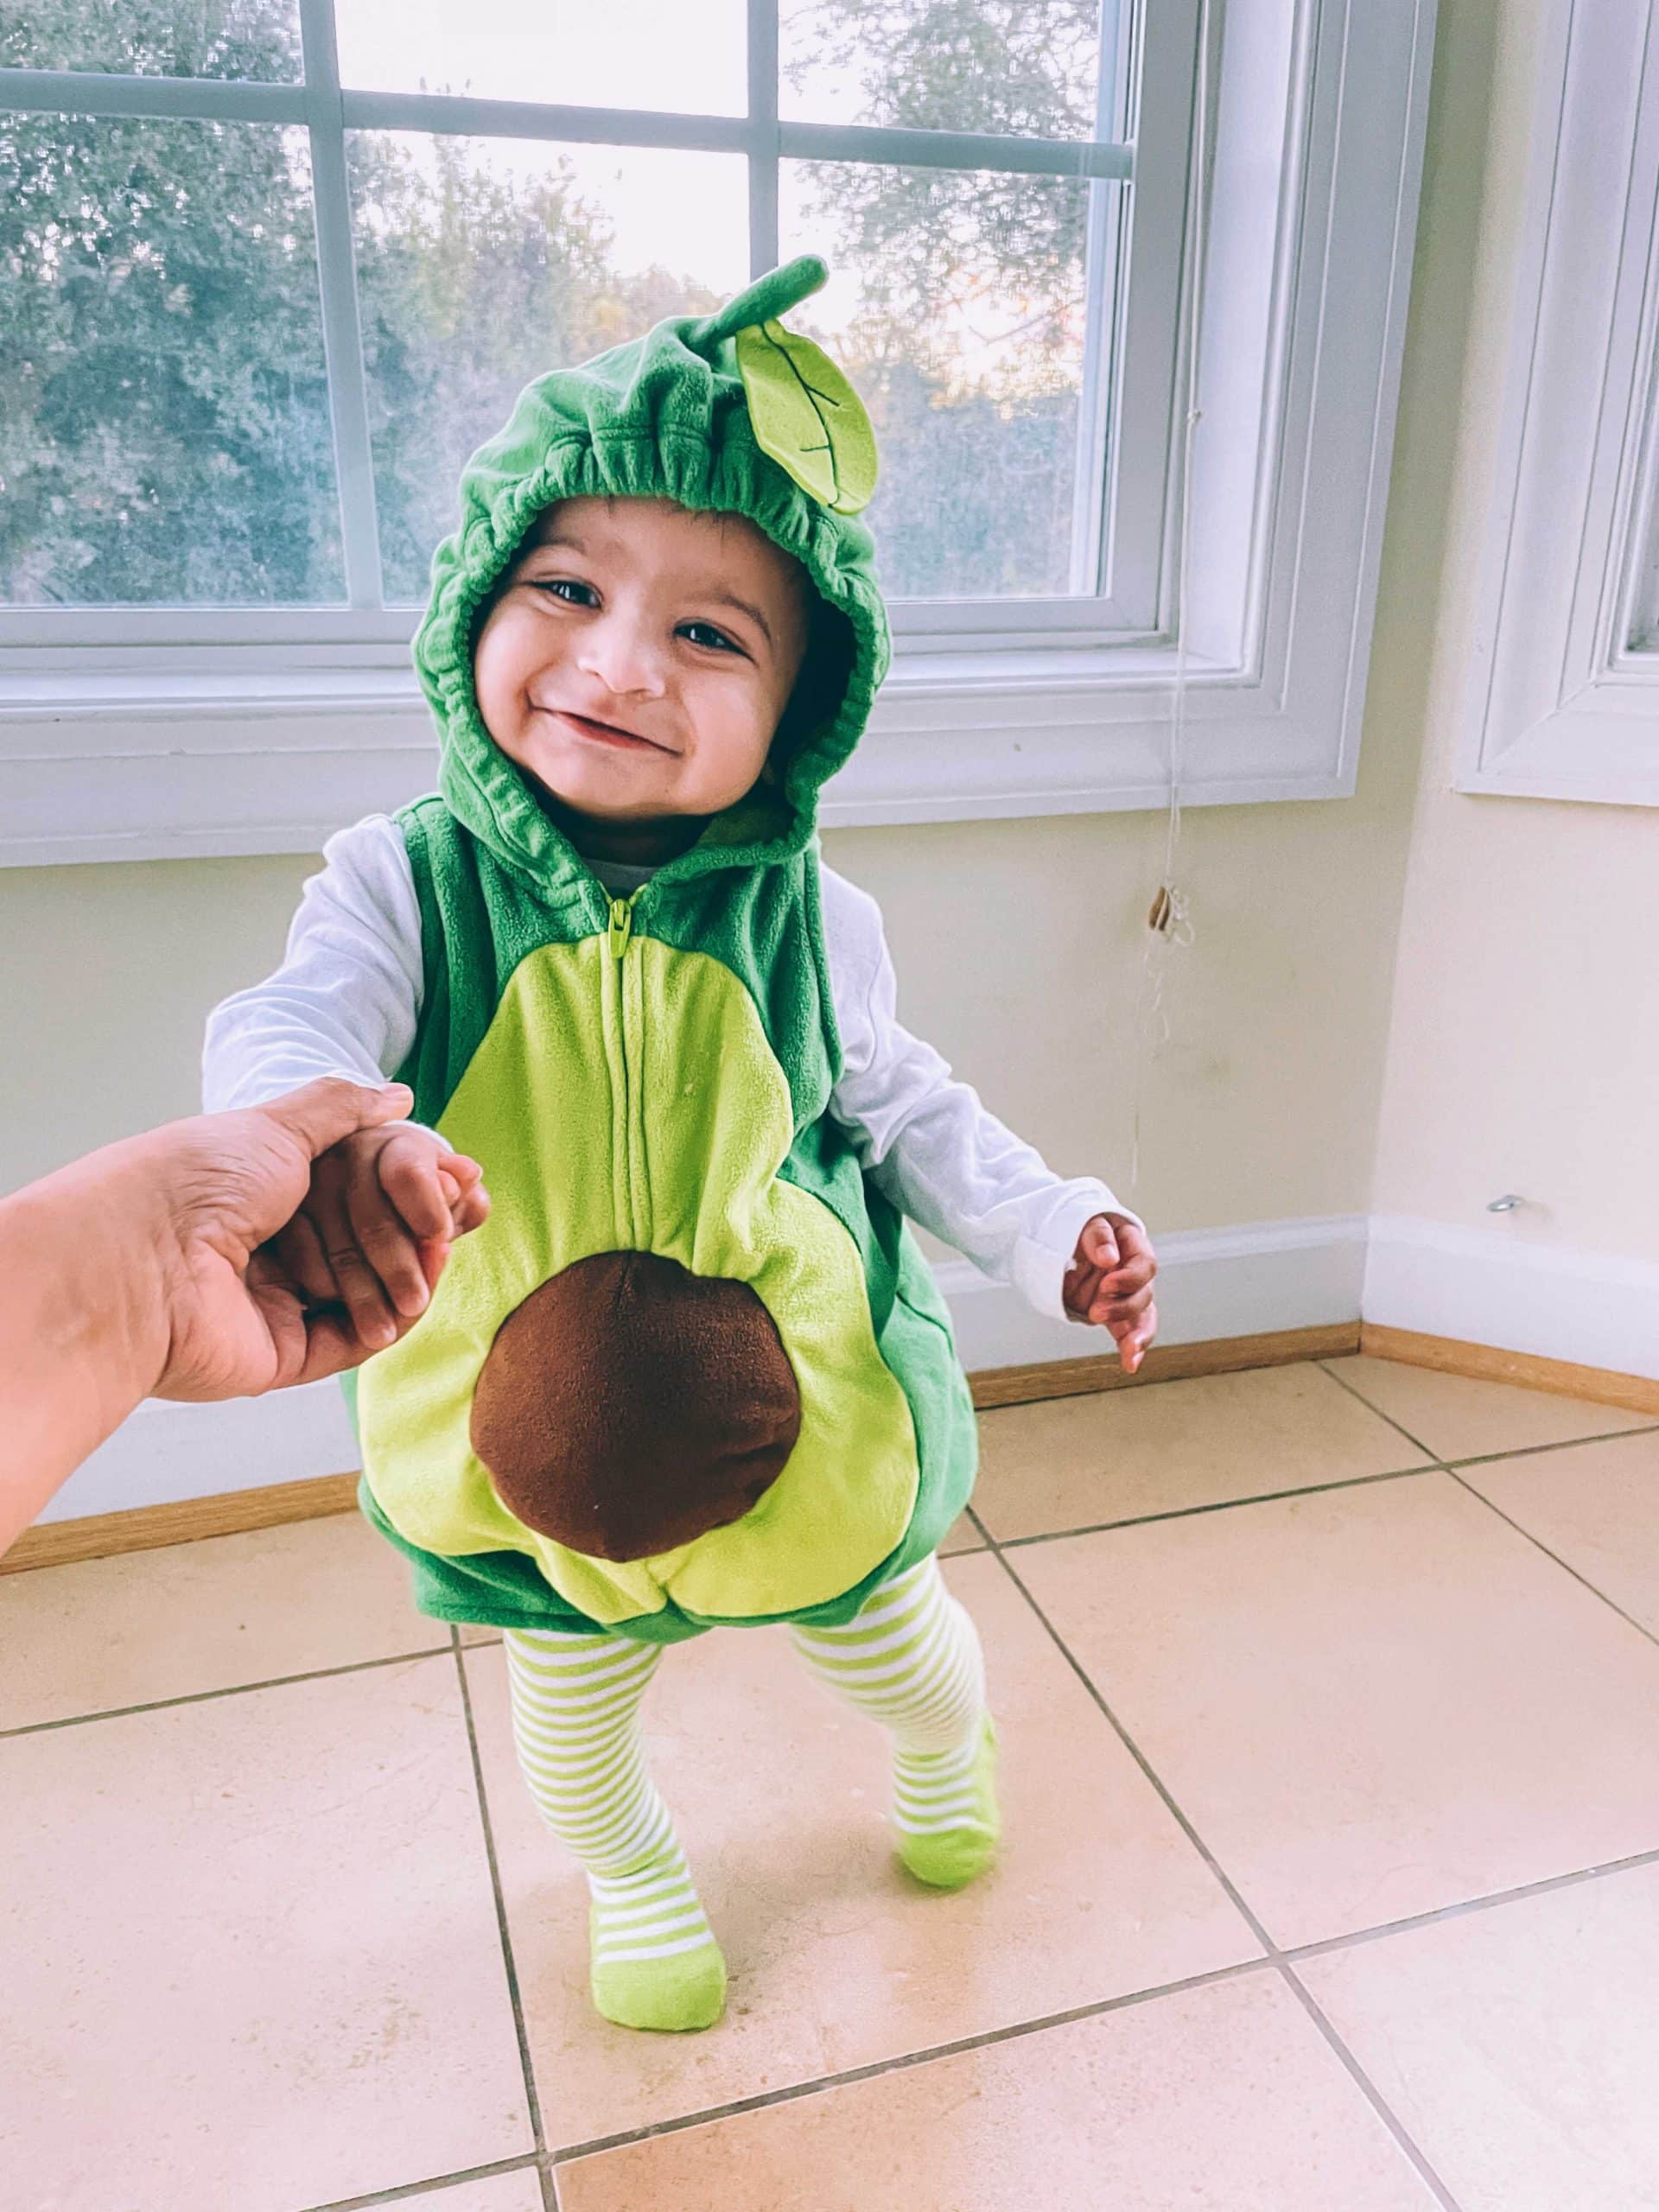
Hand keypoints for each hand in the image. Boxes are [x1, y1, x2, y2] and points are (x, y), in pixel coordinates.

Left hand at [151, 1081, 485, 1401]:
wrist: (140, 1259)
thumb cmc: (197, 1181)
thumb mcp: (277, 1126)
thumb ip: (342, 1110)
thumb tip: (398, 1095)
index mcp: (266, 1189)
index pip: (357, 1189)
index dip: (408, 1186)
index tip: (457, 1178)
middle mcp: (270, 1245)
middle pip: (367, 1241)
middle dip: (417, 1233)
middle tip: (459, 1221)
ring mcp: (276, 1302)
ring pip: (366, 1291)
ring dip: (409, 1275)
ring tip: (437, 1258)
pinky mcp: (282, 1355)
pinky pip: (350, 1341)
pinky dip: (390, 1322)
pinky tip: (416, 1297)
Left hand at [1062, 1213, 1158, 1373]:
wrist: (1055, 1240)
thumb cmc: (1075, 1224)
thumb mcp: (1086, 1221)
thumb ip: (1098, 1236)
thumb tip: (1109, 1257)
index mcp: (1133, 1246)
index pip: (1144, 1265)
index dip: (1129, 1278)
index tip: (1107, 1284)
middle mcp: (1133, 1273)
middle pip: (1143, 1295)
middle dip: (1123, 1307)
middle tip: (1096, 1310)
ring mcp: (1124, 1295)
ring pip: (1142, 1319)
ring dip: (1137, 1337)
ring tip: (1130, 1352)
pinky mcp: (1112, 1313)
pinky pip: (1127, 1332)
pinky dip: (1130, 1349)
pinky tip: (1131, 1364)